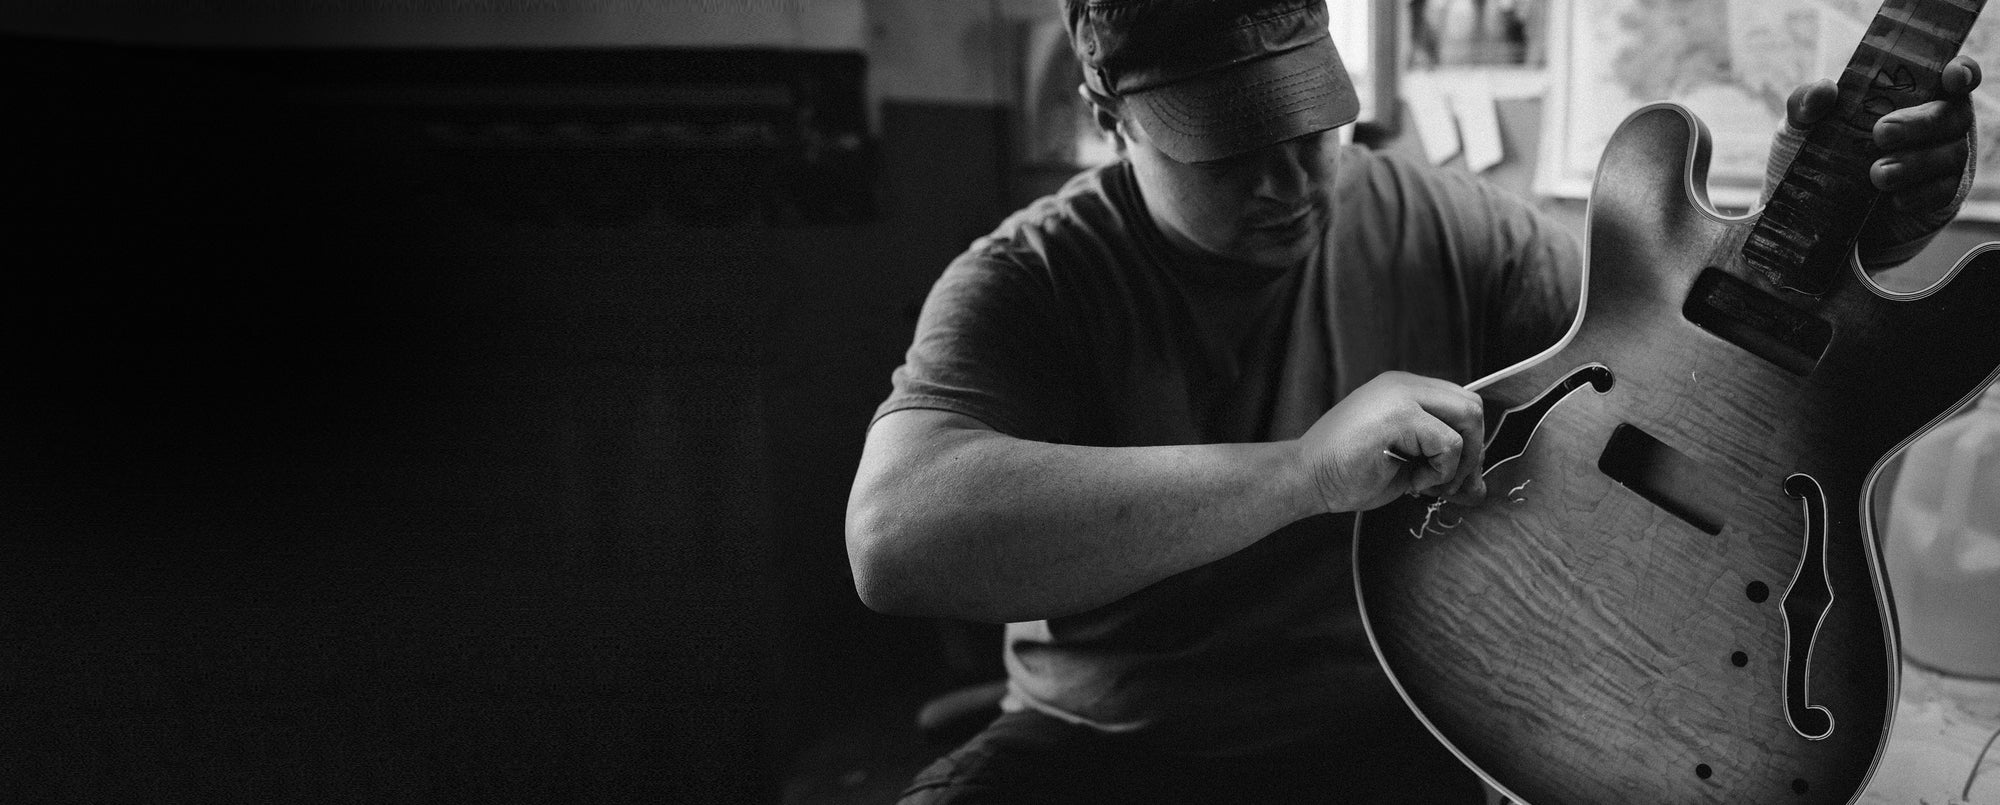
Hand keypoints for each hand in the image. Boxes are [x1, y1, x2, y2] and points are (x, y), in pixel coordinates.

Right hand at [1297, 371, 1485, 512]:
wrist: (1305, 478)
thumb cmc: (1346, 474)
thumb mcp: (1406, 468)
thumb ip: (1443, 469)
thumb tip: (1479, 490)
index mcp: (1404, 390)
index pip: (1461, 404)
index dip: (1469, 443)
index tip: (1453, 478)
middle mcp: (1404, 384)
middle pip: (1472, 406)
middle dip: (1473, 452)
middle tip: (1449, 485)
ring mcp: (1401, 395)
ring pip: (1468, 420)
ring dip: (1458, 463)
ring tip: (1428, 483)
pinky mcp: (1399, 414)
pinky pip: (1449, 443)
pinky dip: (1439, 471)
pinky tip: (1411, 481)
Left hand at [1782, 55, 1979, 260]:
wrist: (1823, 198)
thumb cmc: (1827, 141)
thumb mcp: (1809, 121)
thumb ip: (1809, 101)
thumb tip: (1823, 91)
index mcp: (1920, 92)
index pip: (1958, 75)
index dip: (1962, 73)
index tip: (1951, 76)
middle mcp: (1942, 120)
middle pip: (1952, 116)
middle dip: (1919, 124)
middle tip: (1881, 133)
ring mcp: (1946, 156)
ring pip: (1950, 155)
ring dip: (1914, 164)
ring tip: (1878, 174)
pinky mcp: (1941, 191)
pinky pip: (1943, 192)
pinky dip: (1920, 195)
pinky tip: (1895, 199)